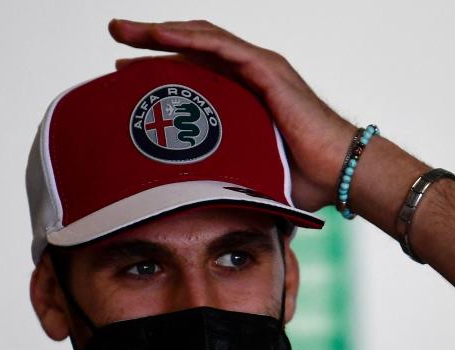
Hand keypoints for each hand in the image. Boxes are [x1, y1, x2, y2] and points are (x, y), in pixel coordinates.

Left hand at [109, 19, 355, 211]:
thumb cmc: (302, 182)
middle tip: (115, 34)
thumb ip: (220, 182)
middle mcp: (248, 75)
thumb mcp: (246, 176)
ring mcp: (258, 68)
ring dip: (160, 32)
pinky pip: (222, 47)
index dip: (157, 69)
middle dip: (149, 40)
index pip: (193, 72)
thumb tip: (192, 214)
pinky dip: (189, 38)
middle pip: (190, 48)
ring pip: (201, 39)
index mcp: (242, 96)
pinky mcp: (267, 70)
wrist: (340, 174)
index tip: (122, 74)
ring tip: (124, 29)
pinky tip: (160, 35)